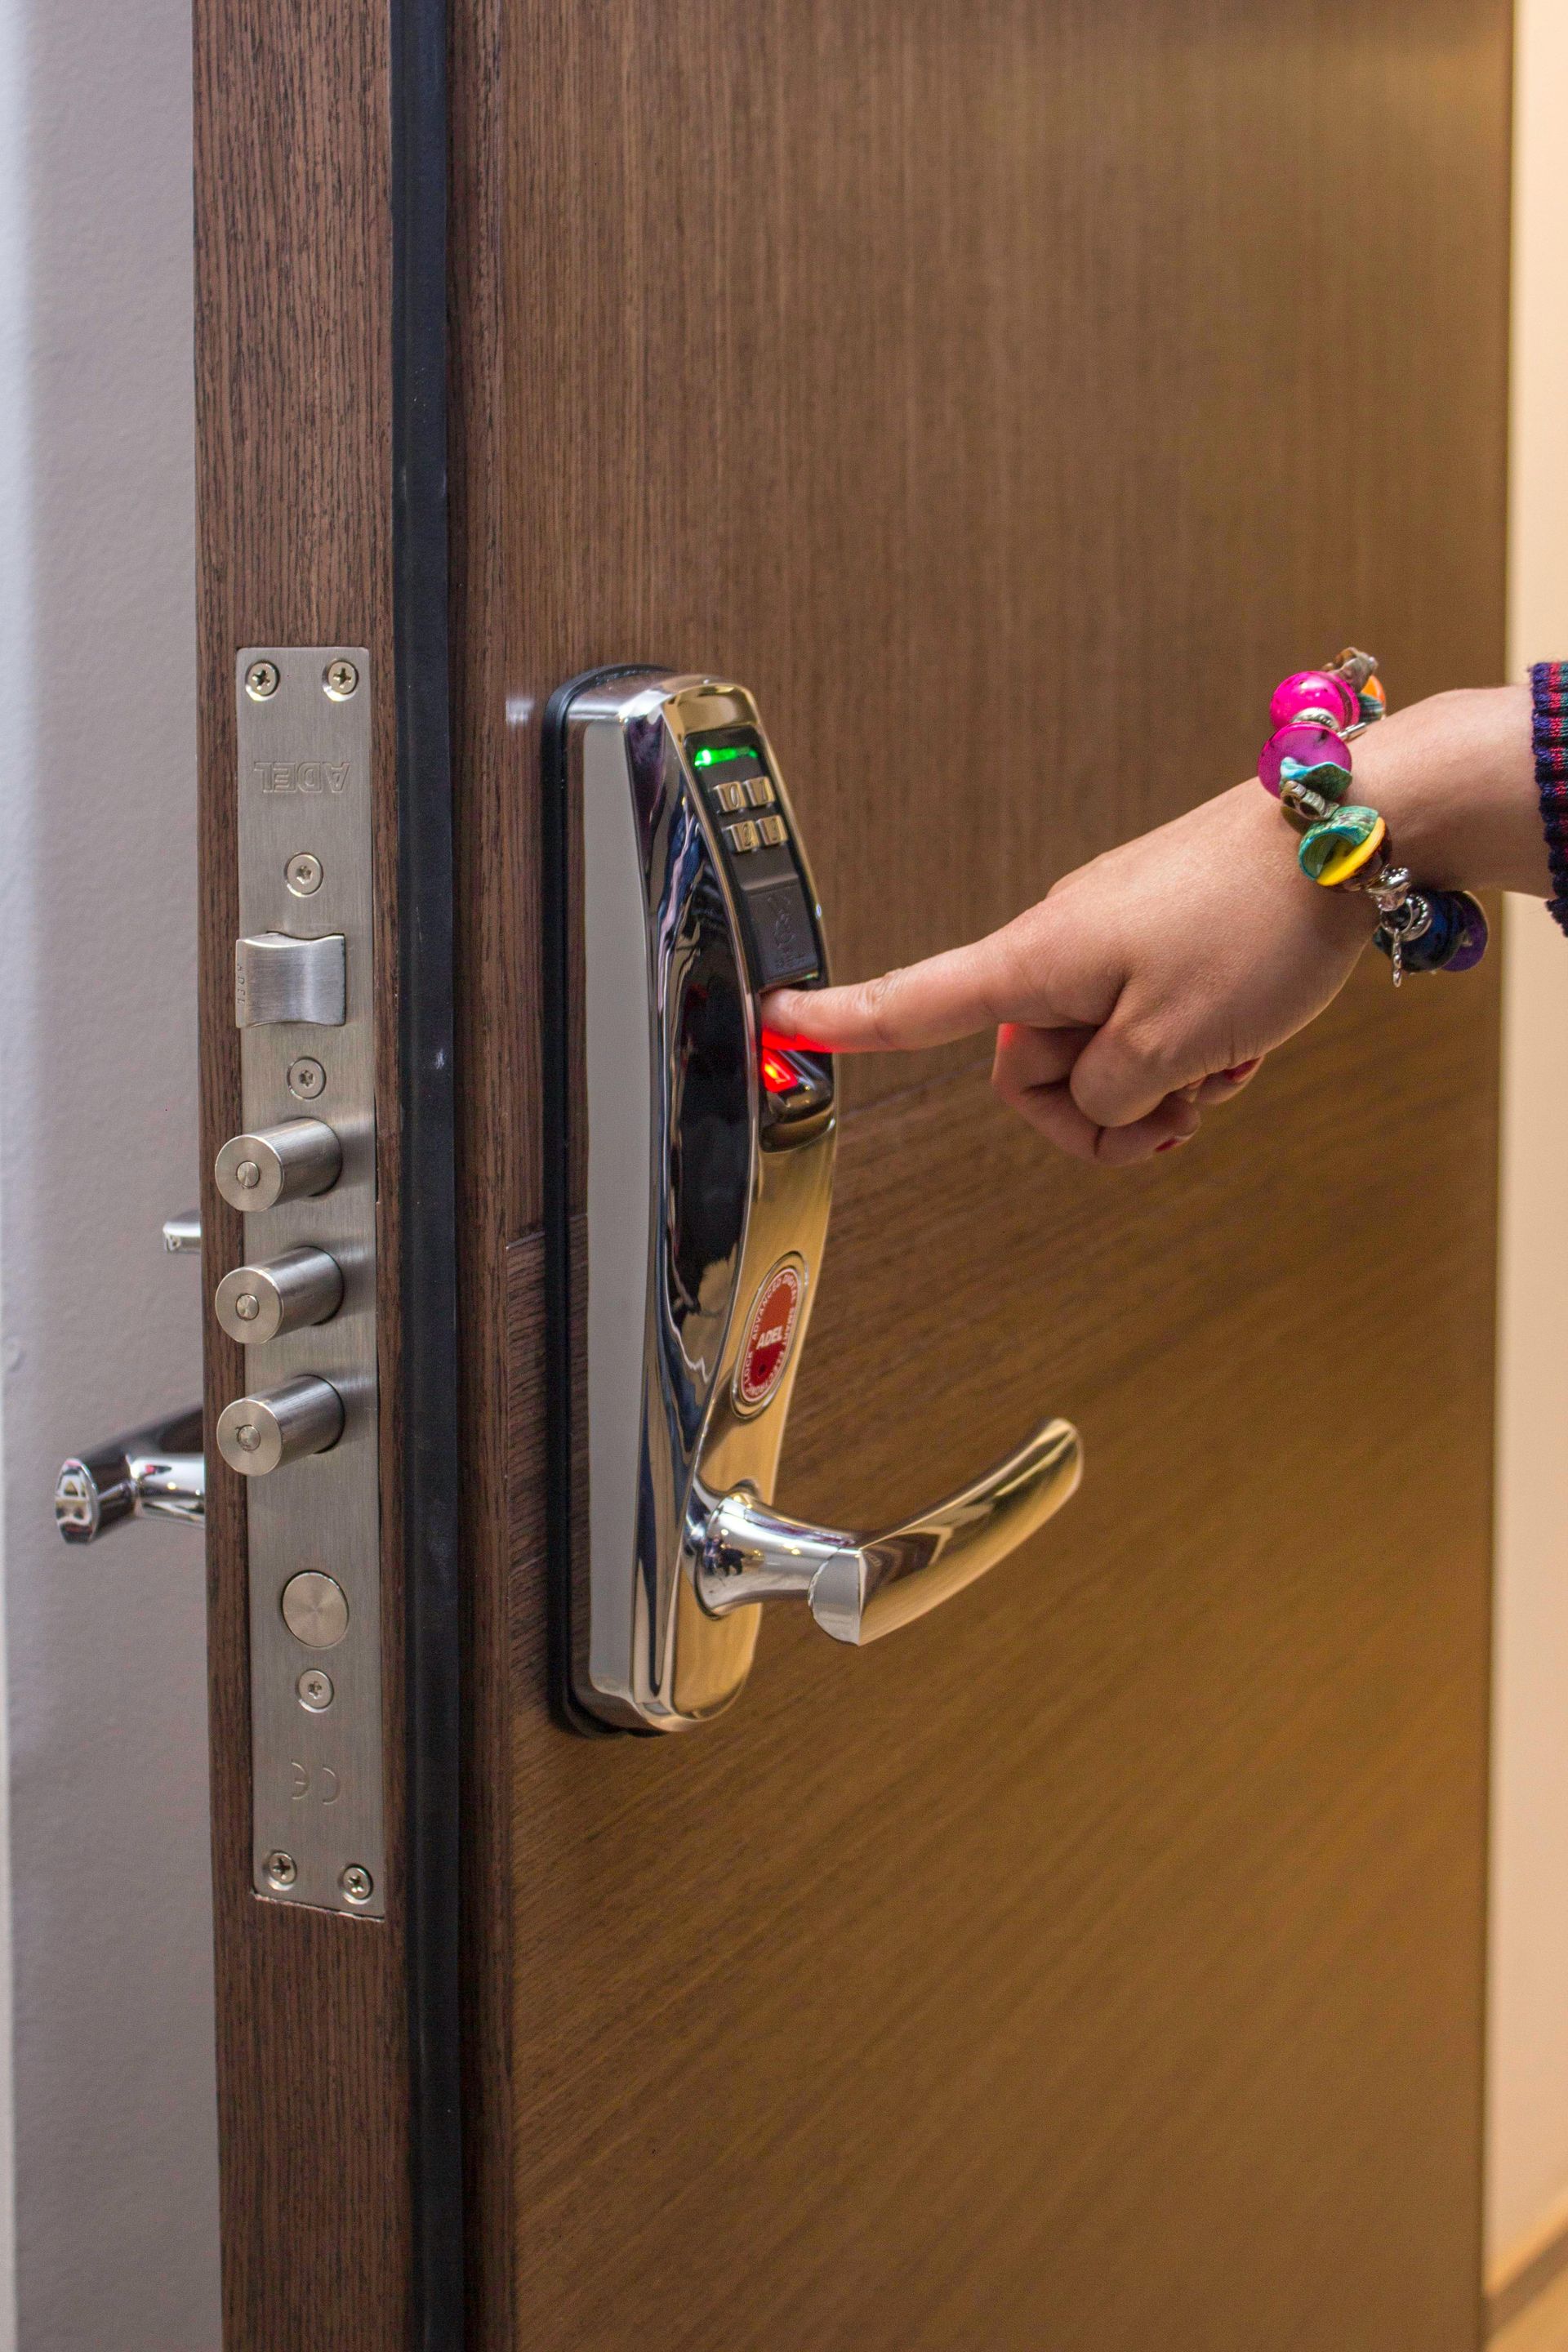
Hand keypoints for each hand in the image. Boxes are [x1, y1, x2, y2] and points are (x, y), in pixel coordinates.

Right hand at [764, 780, 1370, 1165]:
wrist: (1348, 830)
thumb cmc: (1259, 918)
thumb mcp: (1175, 1046)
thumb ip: (1108, 1095)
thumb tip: (1095, 1101)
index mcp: (1037, 962)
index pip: (912, 1002)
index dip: (840, 1021)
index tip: (777, 1023)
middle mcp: (1061, 942)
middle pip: (1031, 1064)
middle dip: (1097, 1114)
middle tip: (1174, 1120)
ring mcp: (1112, 933)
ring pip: (1101, 1048)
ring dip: (1156, 1084)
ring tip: (1223, 1071)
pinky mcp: (1161, 930)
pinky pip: (1146, 1015)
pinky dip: (1187, 1048)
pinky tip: (1241, 1045)